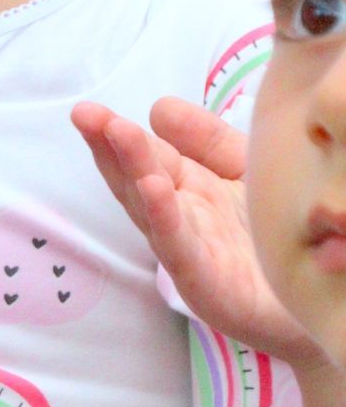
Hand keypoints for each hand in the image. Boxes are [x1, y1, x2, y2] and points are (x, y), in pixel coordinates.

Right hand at [71, 97, 323, 367]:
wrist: (325, 298)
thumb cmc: (285, 236)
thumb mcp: (249, 171)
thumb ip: (208, 141)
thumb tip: (156, 108)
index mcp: (187, 191)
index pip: (145, 156)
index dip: (114, 132)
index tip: (87, 110)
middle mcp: (181, 220)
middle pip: (136, 180)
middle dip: (110, 147)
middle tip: (85, 115)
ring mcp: (190, 254)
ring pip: (152, 209)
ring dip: (132, 171)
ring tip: (116, 133)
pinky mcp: (209, 286)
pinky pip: (181, 250)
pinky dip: (164, 219)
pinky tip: (152, 188)